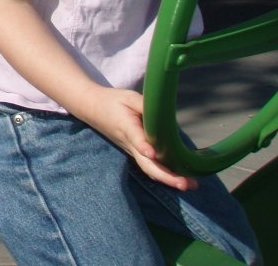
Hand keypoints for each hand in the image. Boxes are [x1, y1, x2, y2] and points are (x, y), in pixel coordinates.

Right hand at [79, 87, 197, 191]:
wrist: (92, 109)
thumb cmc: (113, 101)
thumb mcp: (129, 97)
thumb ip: (146, 105)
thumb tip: (167, 116)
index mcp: (126, 126)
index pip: (135, 138)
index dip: (144, 146)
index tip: (152, 153)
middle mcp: (129, 143)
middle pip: (146, 164)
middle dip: (166, 176)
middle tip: (185, 184)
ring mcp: (131, 150)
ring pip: (149, 169)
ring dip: (168, 179)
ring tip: (190, 185)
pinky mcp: (134, 153)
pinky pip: (149, 167)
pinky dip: (165, 175)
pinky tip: (181, 179)